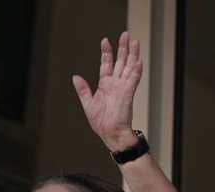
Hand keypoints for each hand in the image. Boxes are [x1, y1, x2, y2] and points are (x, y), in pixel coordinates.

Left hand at [72, 31, 142, 151]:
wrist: (110, 134)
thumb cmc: (101, 123)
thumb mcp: (88, 103)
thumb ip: (83, 89)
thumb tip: (75, 77)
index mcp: (106, 85)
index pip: (107, 64)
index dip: (107, 52)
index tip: (105, 40)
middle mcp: (116, 84)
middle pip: (121, 61)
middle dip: (123, 48)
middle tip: (125, 34)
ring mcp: (123, 88)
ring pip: (129, 67)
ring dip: (132, 54)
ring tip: (134, 41)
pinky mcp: (128, 93)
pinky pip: (133, 79)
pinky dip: (136, 69)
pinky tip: (139, 60)